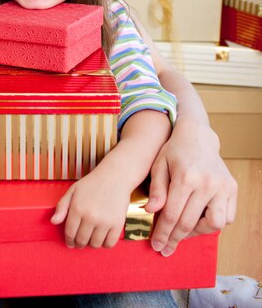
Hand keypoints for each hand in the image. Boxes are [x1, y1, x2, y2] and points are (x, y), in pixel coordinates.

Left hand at [51, 163, 130, 248]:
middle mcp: (91, 216)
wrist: (114, 176)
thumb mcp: (73, 191)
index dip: (69, 240)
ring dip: (91, 244)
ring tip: (91, 238)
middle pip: (81, 241)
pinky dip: (105, 244)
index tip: (70, 243)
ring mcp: (105, 221)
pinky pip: (109, 244)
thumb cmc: (92, 183)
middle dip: (79, 244)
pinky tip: (103, 237)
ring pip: (95, 244)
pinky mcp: (117, 223)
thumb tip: (53, 222)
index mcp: (77, 208)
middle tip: (80, 242)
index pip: (70, 233)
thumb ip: (61, 206)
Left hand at [146, 119, 236, 255]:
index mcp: (186, 177)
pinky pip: (227, 217)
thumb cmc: (174, 150)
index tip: (156, 245)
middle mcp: (207, 183)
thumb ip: (156, 188)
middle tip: (165, 248)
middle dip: (175, 239)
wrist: (197, 135)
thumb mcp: (159, 164)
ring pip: (213, 224)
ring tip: (182, 233)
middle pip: (190, 222)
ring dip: (197, 233)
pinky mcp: (232, 188)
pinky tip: (199, 221)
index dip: (163, 233)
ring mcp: (223, 186)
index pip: (172, 214)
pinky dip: (213, 223)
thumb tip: (151, 210)